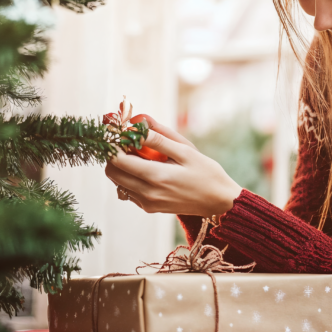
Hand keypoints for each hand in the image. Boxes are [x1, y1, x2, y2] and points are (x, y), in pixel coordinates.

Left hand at [105, 115, 242, 216]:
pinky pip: (128, 191)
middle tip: (131, 143)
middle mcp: (147, 193)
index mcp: (156, 176)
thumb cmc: (206, 172)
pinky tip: (147, 170)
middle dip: (115, 155)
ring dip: (122, 167)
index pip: (118, 160)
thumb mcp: (186, 150)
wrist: (218, 201)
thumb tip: (136, 123)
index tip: (124, 134)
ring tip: (141, 156)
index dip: (115, 144)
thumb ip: (159, 137)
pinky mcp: (149, 208)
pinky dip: (130, 178)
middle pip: (112, 172)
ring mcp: (147, 203)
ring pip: (118, 182)